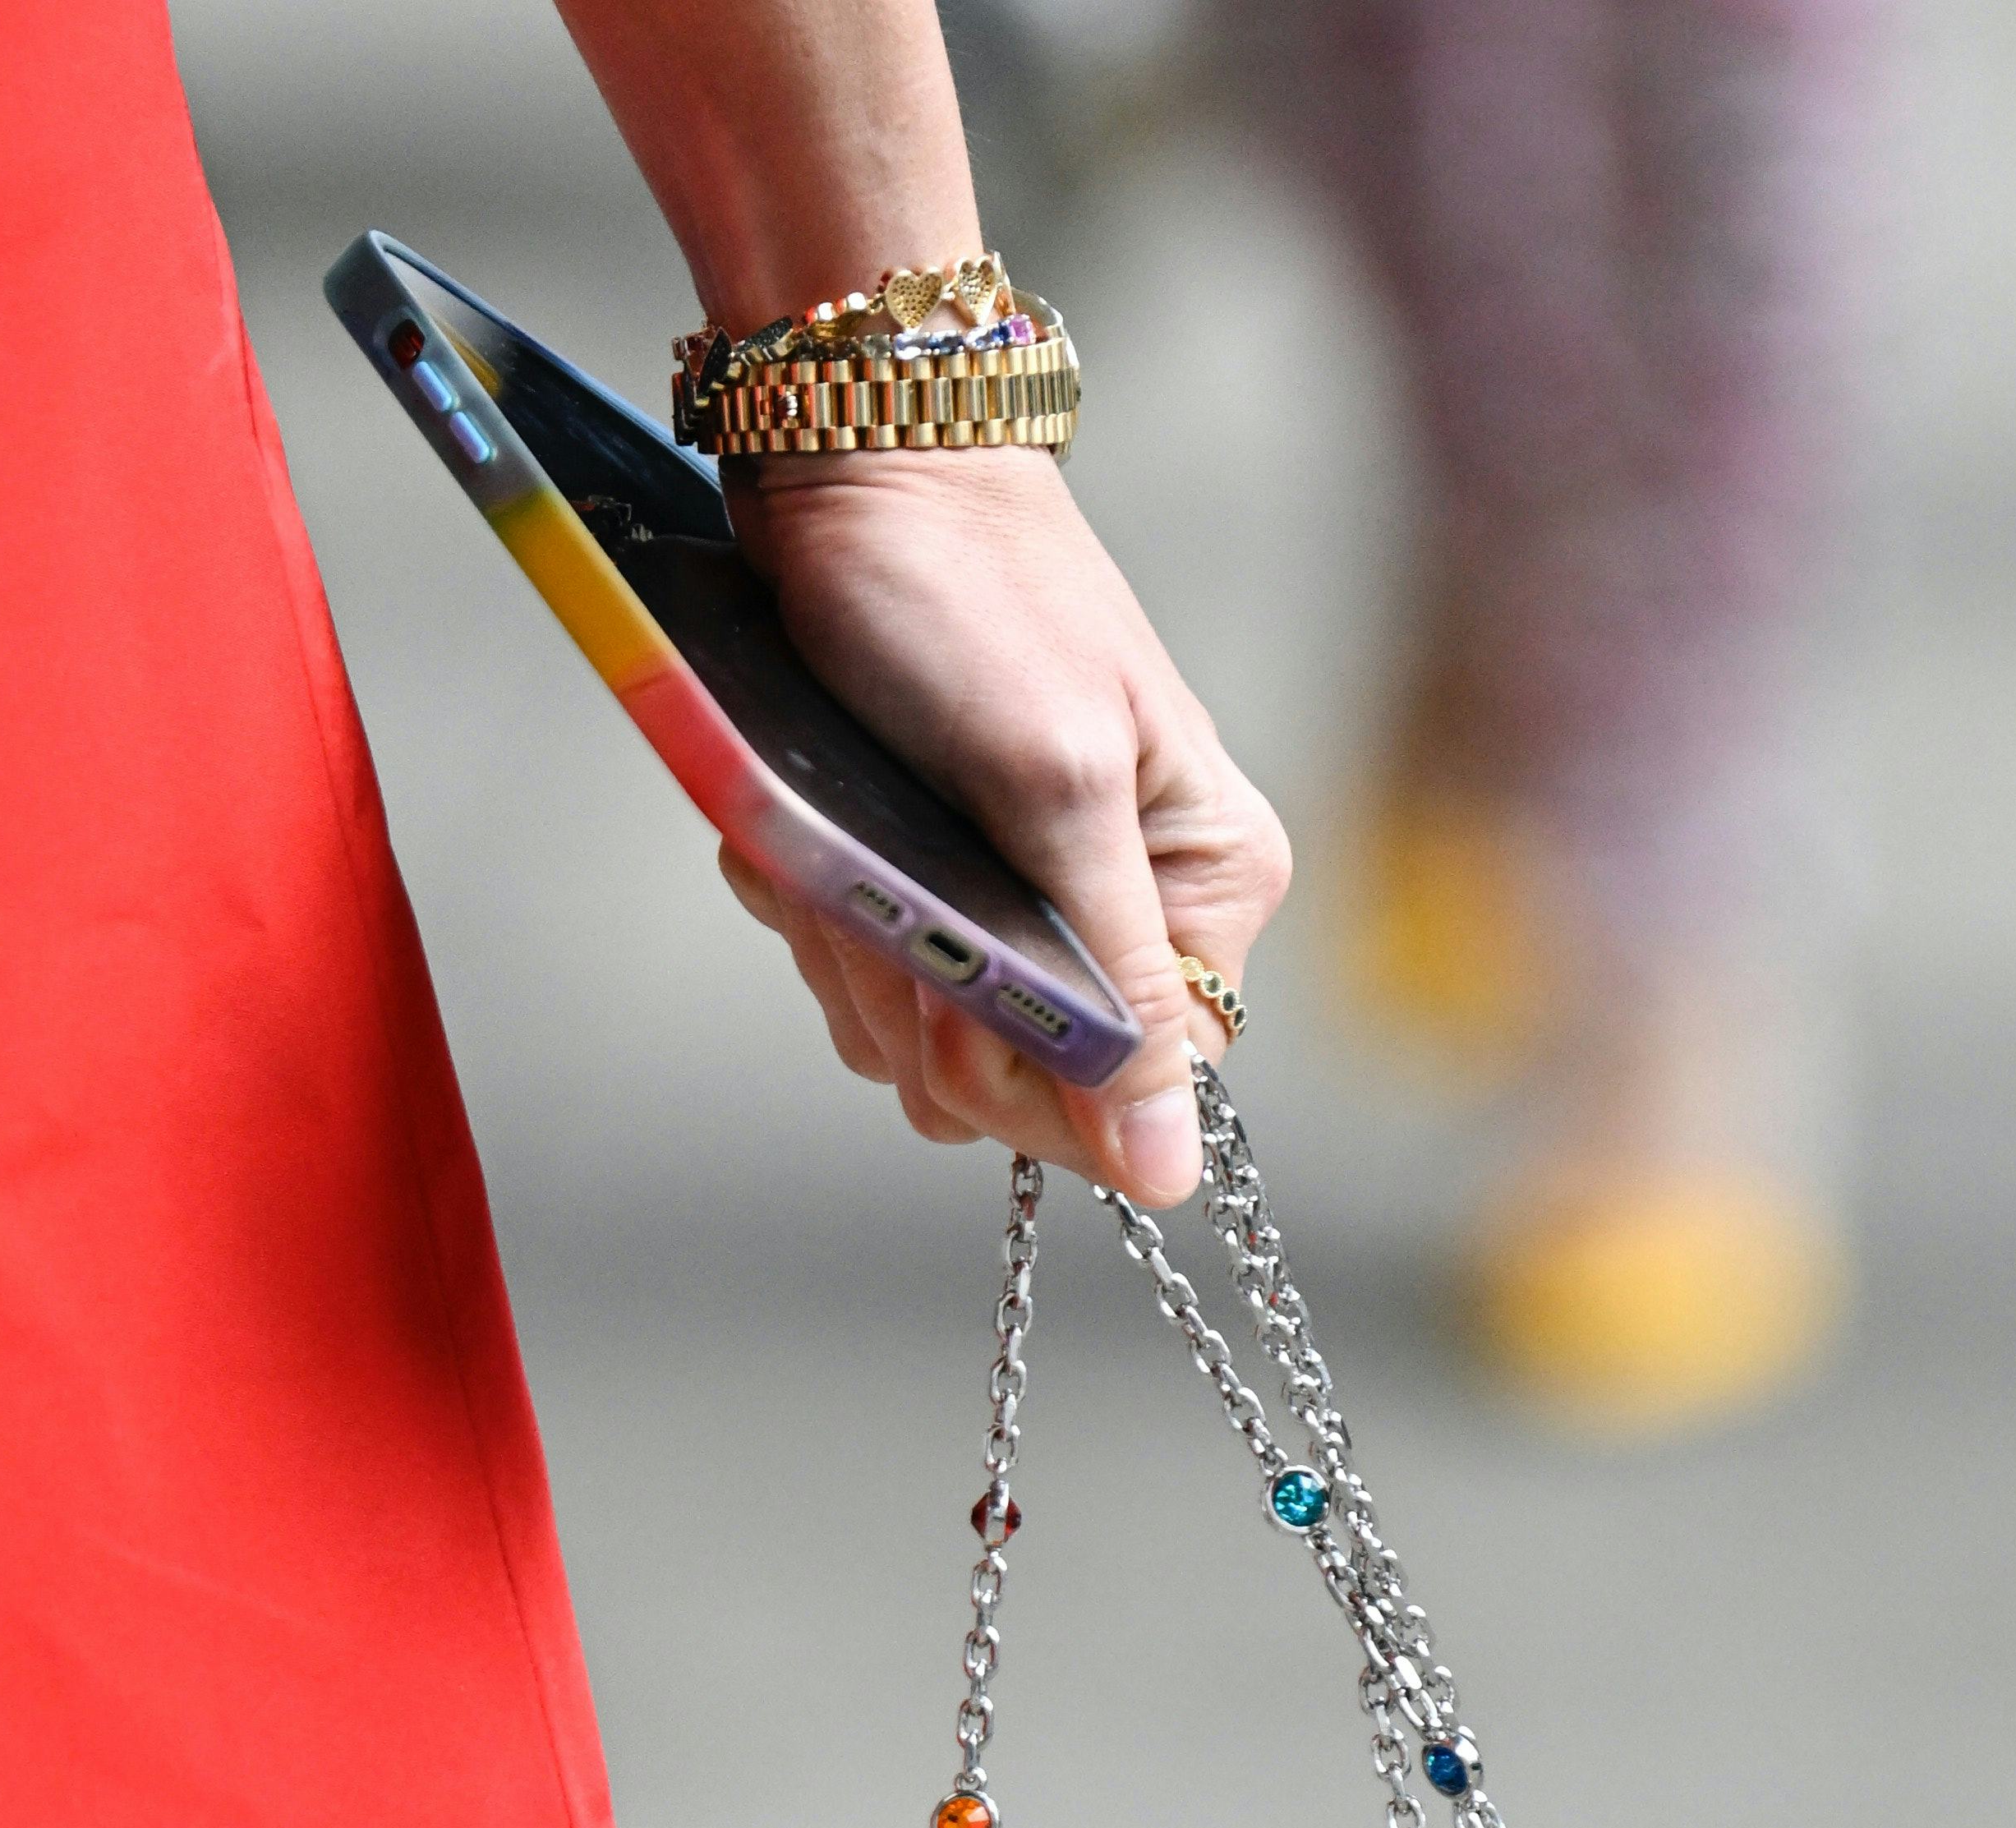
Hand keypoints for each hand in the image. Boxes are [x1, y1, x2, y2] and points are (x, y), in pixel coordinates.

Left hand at [717, 449, 1289, 1206]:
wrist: (851, 461)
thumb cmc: (965, 594)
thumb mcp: (1055, 791)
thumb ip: (1118, 990)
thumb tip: (1171, 1178)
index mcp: (1205, 892)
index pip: (1132, 1096)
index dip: (1026, 1075)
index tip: (952, 983)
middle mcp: (1130, 919)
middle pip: (1015, 1088)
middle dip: (918, 998)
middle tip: (875, 880)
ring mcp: (1024, 912)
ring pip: (921, 1045)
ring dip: (850, 950)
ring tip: (837, 834)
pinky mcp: (932, 894)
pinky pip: (864, 983)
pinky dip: (815, 912)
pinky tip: (810, 828)